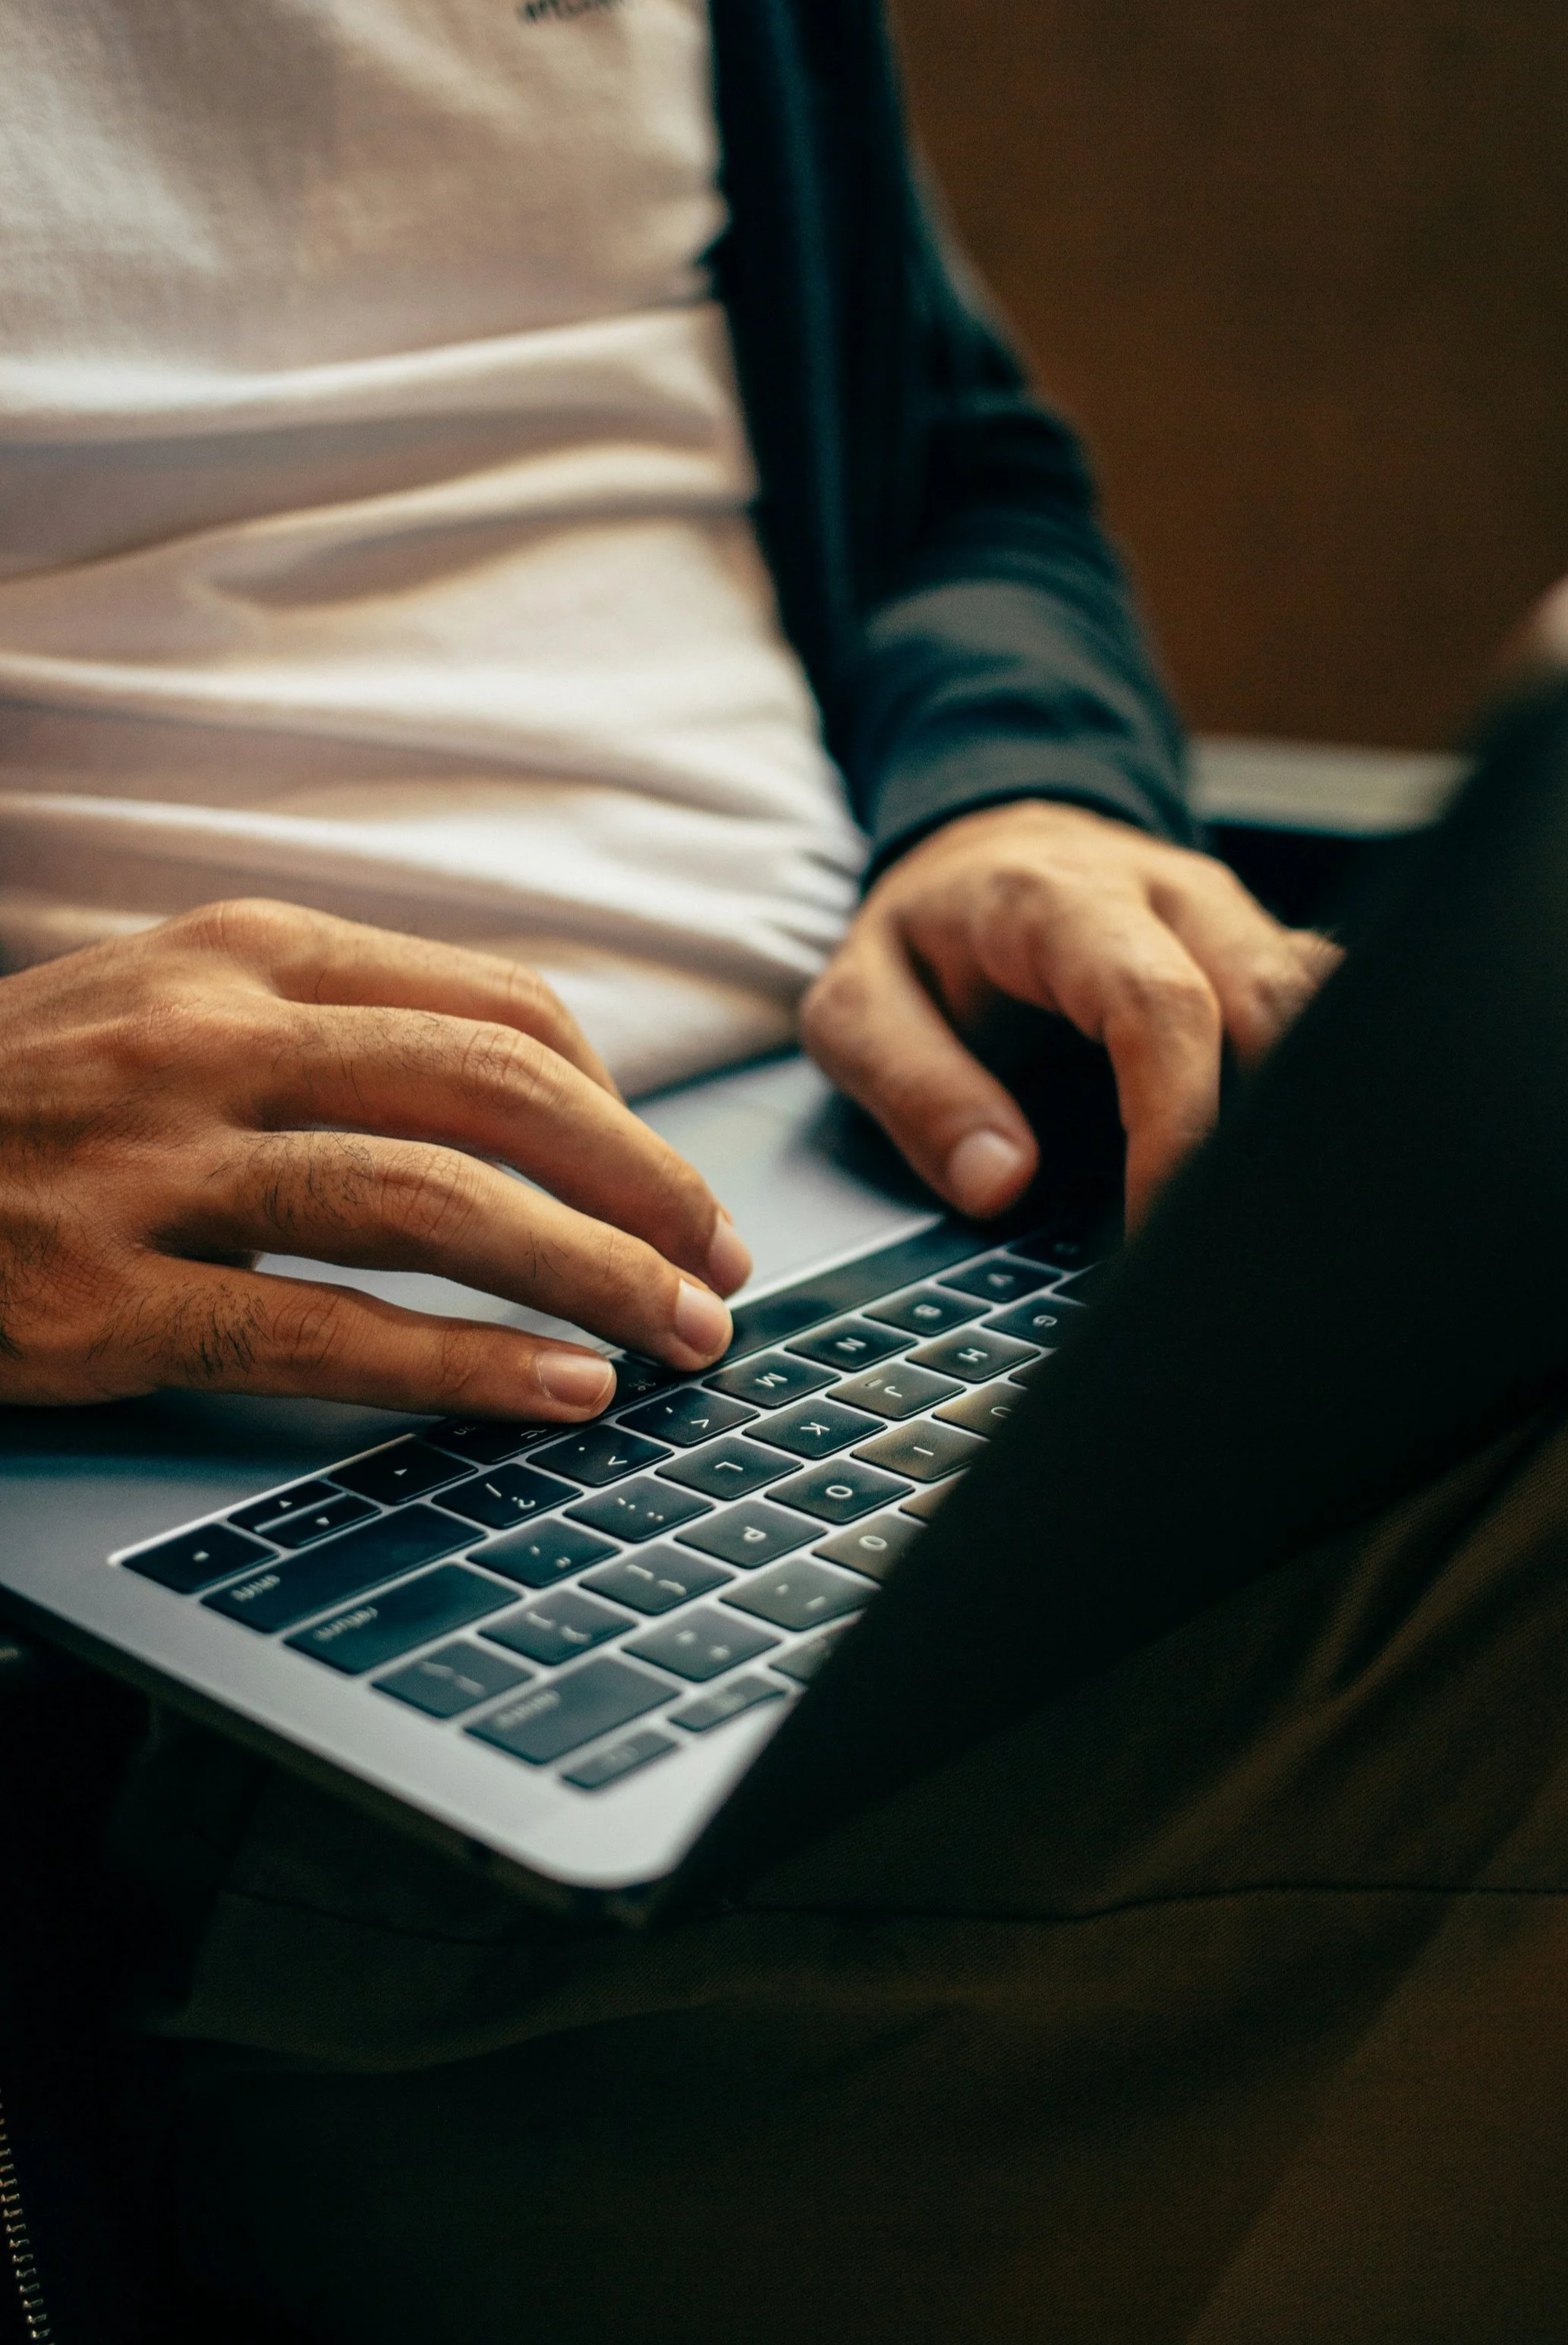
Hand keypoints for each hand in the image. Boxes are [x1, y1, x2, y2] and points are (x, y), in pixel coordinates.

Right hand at [0, 901, 750, 1412]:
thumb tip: (532, 1097)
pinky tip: (555, 1392)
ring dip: (590, 1275)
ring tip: (680, 1337)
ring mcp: (150, 1164)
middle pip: (497, 1094)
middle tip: (721, 1268)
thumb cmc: (23, 1099)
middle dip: (643, 1188)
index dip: (622, 1107)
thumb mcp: (173, 1006)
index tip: (676, 1184)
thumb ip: (334, 1028)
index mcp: (244, 951)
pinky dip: (464, 1364)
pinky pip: (324, 1333)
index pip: (499, 1006)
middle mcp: (210, 1036)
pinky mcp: (98, 1298)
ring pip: (434, 1202)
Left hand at [800, 801, 1339, 1224]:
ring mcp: (1230, 916)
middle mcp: (1168, 893)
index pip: (1160, 1005)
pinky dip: (1321, 1085)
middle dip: (1263, 1131)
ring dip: (1308, 1109)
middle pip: (1272, 1002)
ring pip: (1322, 1002)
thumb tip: (999, 1181)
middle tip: (1229, 1244)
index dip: (1177, 1121)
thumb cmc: (926, 936)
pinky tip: (1290, 1165)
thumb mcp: (858, 1005)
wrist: (981, 848)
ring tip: (1268, 1216)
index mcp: (1060, 900)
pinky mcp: (1262, 947)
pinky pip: (1327, 1007)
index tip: (1157, 1223)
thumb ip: (915, 1089)